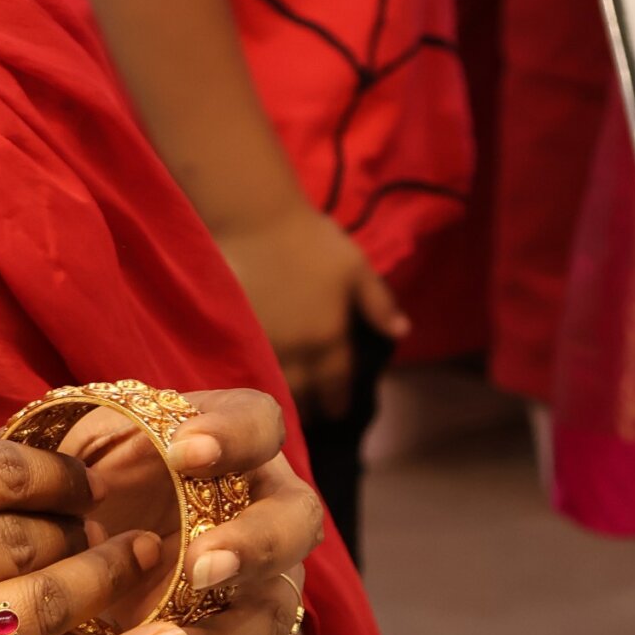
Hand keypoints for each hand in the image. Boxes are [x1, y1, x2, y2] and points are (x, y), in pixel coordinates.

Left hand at [55, 388, 326, 634]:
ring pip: (278, 597)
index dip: (234, 435)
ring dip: (233, 622)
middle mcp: (265, 503)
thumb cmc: (89, 485)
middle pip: (296, 518)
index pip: (258, 422)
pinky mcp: (247, 627)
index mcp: (231, 440)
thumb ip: (72, 455)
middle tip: (201, 565)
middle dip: (256, 543)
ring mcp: (265, 571)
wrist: (95, 551)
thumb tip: (32, 466)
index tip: (182, 452)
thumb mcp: (76, 456)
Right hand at [214, 201, 408, 414]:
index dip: (338, 402)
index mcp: (328, 337)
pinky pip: (245, 365)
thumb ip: (378, 304)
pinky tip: (253, 378)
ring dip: (280, 397)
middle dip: (308, 409)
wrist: (255, 218)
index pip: (336, 384)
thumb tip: (402, 332)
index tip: (338, 412)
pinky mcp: (232, 331)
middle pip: (302, 393)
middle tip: (310, 417)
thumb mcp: (356, 268)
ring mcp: (260, 343)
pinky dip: (253, 376)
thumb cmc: (311, 239)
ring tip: (283, 405)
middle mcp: (295, 350)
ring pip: (272, 384)